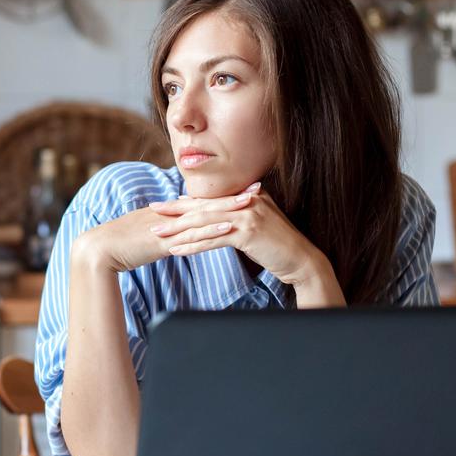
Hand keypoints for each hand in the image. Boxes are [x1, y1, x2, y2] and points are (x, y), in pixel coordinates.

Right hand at [72, 186, 255, 273]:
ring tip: (253, 204)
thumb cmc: (120, 246)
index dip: (224, 196)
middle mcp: (170, 215)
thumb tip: (180, 237)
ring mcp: (167, 226)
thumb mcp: (147, 236)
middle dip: (234, 196)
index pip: (201, 201)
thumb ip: (165, 234)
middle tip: (259, 188)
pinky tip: (229, 226)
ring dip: (228, 208)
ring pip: (203, 215)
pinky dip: (210, 228)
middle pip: (207, 202)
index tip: (246, 190)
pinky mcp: (162, 239)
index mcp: (168, 213)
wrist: (98, 250)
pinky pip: (191, 233)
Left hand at [146, 183, 341, 299]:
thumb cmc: (278, 245)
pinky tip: (177, 250)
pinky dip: (193, 245)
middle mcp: (246, 201)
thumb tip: (213, 215)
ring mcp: (247, 216)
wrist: (302, 260)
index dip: (185, 202)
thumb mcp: (258, 223)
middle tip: (152, 213)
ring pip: (205, 223)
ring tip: (158, 235)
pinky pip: (213, 239)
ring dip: (179, 230)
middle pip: (203, 207)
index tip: (164, 205)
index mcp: (247, 196)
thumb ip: (238, 215)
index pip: (210, 199)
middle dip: (175, 212)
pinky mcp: (248, 233)